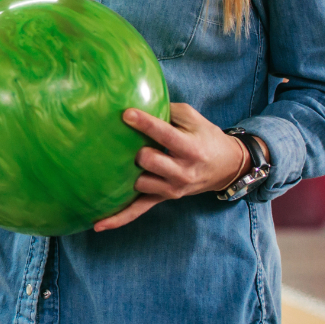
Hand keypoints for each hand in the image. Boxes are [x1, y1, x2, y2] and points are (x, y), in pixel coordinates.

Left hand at [94, 103, 254, 231]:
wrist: (227, 167)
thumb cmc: (205, 137)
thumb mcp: (193, 118)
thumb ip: (167, 110)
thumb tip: (134, 99)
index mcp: (191, 148)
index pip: (165, 135)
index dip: (145, 124)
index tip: (126, 114)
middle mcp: (182, 171)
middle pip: (149, 161)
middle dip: (135, 151)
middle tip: (123, 140)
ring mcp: (172, 189)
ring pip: (139, 184)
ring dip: (124, 174)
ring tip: (105, 164)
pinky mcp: (163, 199)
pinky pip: (138, 211)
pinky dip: (118, 218)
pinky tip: (97, 224)